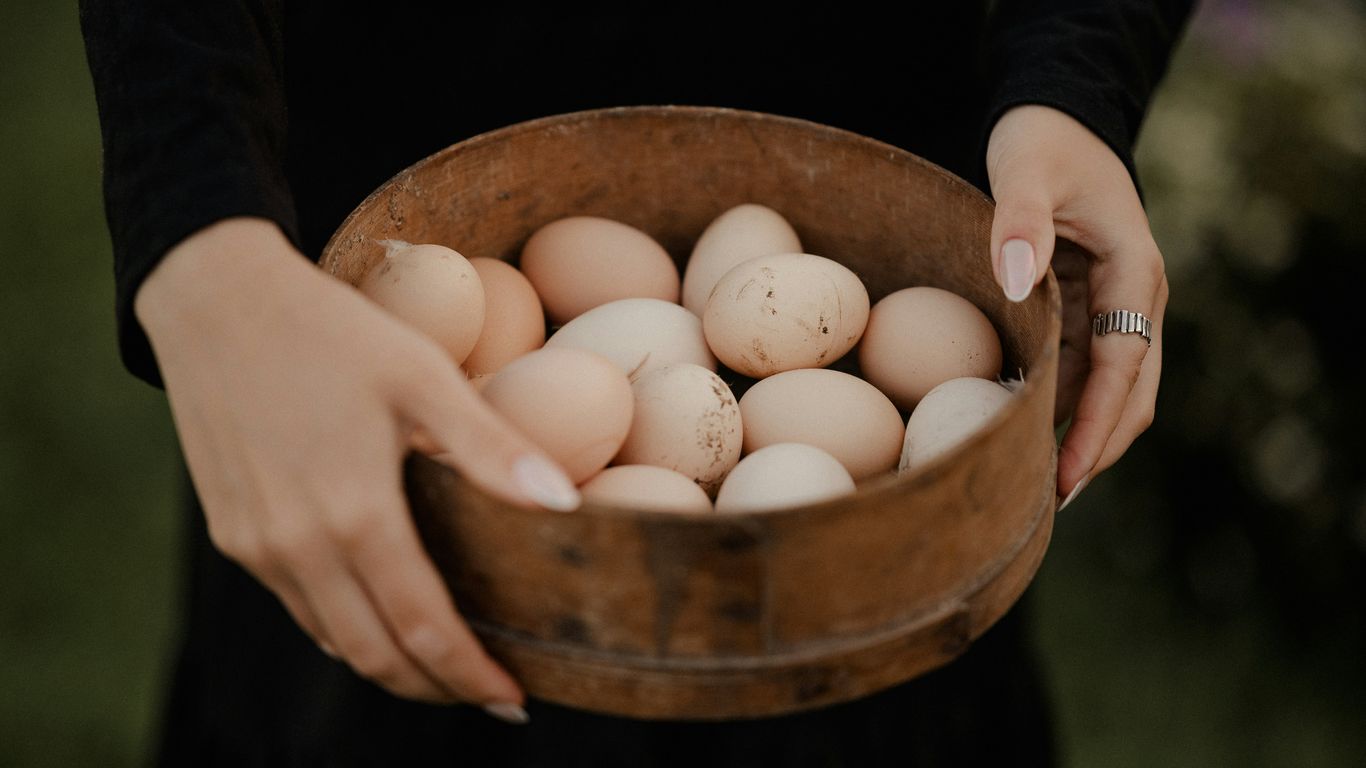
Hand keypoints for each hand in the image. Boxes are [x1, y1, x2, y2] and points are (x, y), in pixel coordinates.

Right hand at [136, 217, 579, 716]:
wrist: (216, 299)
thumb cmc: (334, 332)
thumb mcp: (423, 376)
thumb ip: (492, 448)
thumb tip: (568, 505)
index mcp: (355, 515)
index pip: (423, 629)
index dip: (471, 675)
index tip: (515, 698)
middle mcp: (298, 547)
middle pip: (376, 657)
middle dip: (438, 688)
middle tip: (491, 694)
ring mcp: (257, 547)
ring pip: (333, 641)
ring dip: (392, 667)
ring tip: (445, 665)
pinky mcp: (233, 534)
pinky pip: (298, 608)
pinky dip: (346, 631)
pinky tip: (380, 617)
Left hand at [985, 105, 1167, 507]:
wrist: (1057, 122)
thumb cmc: (1043, 142)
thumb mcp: (1026, 169)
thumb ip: (1017, 220)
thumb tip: (1015, 285)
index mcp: (1135, 271)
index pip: (1123, 365)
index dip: (1099, 424)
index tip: (1070, 475)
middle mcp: (1135, 299)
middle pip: (1129, 392)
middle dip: (1096, 449)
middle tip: (1047, 502)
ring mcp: (1113, 309)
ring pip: (1106, 390)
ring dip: (1076, 436)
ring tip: (1027, 485)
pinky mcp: (1086, 312)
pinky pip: (1077, 372)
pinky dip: (1056, 407)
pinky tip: (1017, 435)